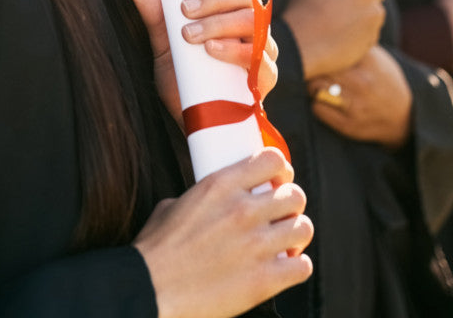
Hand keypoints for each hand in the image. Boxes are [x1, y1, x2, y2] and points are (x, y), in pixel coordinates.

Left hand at [128, 0, 278, 121]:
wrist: (196, 123)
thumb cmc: (185, 77)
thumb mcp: (166, 47)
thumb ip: (156, 18)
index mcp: (235, 9)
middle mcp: (254, 25)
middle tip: (184, 10)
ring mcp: (263, 50)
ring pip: (254, 23)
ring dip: (220, 23)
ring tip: (190, 34)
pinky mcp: (265, 79)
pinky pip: (261, 60)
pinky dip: (236, 51)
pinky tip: (213, 50)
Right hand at [134, 148, 313, 317]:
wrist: (149, 292)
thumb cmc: (156, 251)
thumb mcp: (174, 205)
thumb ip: (200, 196)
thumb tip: (213, 200)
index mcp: (221, 185)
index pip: (273, 160)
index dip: (281, 169)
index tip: (278, 179)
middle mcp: (243, 210)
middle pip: (295, 194)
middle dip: (290, 204)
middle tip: (280, 215)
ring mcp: (256, 245)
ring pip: (303, 228)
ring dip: (295, 234)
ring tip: (283, 241)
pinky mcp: (263, 280)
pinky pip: (302, 266)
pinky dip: (296, 266)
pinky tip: (283, 267)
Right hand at [280, 0, 386, 78]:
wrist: (299, 42)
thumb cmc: (298, 12)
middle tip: (351, 10)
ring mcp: (373, 9)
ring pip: (376, 13)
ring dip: (366, 18)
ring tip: (344, 28)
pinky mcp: (374, 32)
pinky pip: (373, 33)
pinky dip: (363, 36)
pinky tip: (345, 41)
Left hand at [309, 46, 412, 148]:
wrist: (403, 115)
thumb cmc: (382, 77)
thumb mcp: (375, 55)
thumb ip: (354, 42)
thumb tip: (325, 29)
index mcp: (368, 61)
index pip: (331, 48)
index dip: (318, 46)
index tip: (312, 45)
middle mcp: (362, 83)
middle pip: (320, 66)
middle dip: (313, 64)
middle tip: (311, 64)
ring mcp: (355, 105)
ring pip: (315, 86)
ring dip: (312, 82)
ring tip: (317, 80)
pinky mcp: (348, 125)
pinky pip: (317, 107)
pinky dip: (316, 100)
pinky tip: (323, 97)